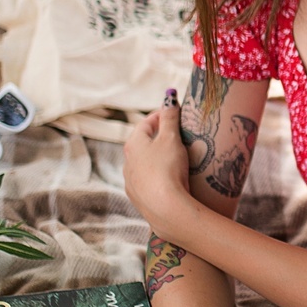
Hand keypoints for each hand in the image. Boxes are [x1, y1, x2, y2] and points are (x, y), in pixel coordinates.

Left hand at [123, 101, 190, 233]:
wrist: (165, 207)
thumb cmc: (167, 167)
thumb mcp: (171, 138)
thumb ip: (170, 118)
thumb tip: (169, 98)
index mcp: (133, 144)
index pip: (146, 123)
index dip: (161, 115)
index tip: (174, 112)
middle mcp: (127, 162)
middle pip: (143, 143)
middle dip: (159, 137)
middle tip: (178, 134)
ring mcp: (131, 181)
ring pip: (145, 163)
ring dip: (158, 158)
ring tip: (177, 158)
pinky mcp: (139, 198)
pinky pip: (149, 181)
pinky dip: (158, 176)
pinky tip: (171, 179)